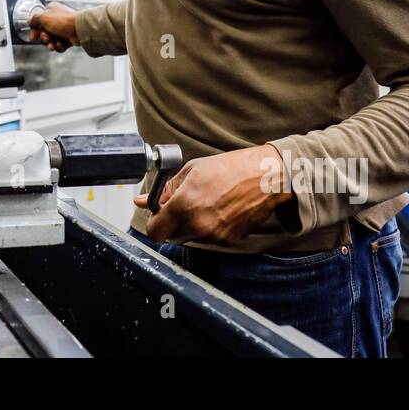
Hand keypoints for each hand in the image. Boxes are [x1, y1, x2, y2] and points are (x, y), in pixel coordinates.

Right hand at [27, 1, 79, 52]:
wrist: (80, 30)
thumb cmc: (64, 21)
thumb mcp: (44, 17)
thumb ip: (34, 19)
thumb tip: (29, 20)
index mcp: (51, 11)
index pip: (38, 21)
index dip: (34, 30)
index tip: (33, 36)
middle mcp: (57, 19)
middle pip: (44, 32)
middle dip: (44, 38)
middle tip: (46, 39)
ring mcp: (63, 29)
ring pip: (51, 40)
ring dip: (50, 44)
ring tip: (52, 45)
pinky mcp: (68, 38)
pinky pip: (59, 45)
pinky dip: (59, 46)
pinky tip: (60, 44)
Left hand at [134, 145, 291, 246]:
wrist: (265, 177)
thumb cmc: (231, 168)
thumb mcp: (191, 171)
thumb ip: (165, 190)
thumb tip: (143, 201)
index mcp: (184, 205)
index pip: (154, 231)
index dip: (154, 223)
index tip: (159, 216)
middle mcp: (197, 224)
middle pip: (172, 235)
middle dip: (173, 223)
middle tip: (186, 205)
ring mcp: (214, 235)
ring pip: (191, 237)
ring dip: (193, 225)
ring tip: (208, 203)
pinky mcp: (228, 241)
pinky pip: (210, 239)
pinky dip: (211, 228)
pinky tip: (221, 210)